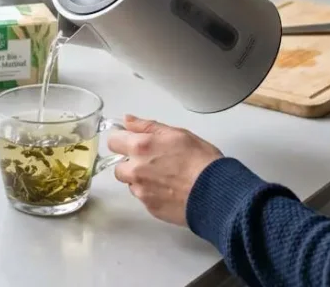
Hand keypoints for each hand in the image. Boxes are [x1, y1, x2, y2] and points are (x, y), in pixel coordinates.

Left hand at [106, 115, 223, 225]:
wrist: (215, 192)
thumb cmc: (202, 161)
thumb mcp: (178, 133)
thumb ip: (148, 126)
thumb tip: (128, 121)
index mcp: (141, 147)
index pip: (113, 141)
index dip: (123, 141)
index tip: (131, 142)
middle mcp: (136, 170)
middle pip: (118, 166)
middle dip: (131, 164)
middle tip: (152, 162)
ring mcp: (141, 191)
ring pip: (131, 184)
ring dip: (141, 180)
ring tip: (165, 178)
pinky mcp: (149, 207)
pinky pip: (144, 198)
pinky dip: (152, 194)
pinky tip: (170, 190)